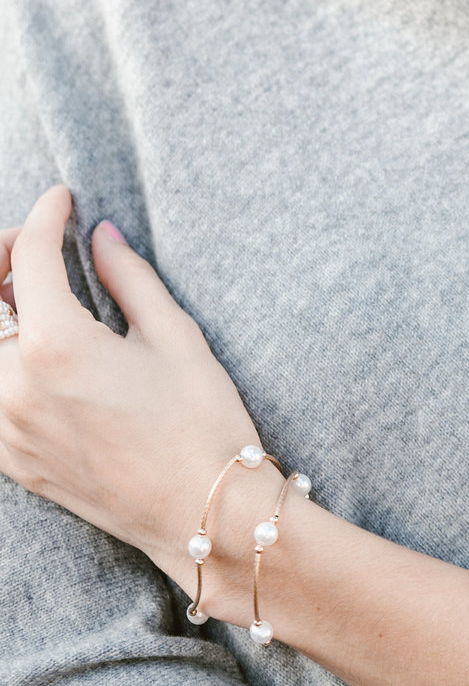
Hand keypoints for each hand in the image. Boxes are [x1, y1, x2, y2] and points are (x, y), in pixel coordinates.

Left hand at [0, 186, 260, 577]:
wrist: (204, 514)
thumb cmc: (200, 421)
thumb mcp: (173, 334)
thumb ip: (128, 277)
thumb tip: (101, 235)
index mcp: (57, 347)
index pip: (32, 257)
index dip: (46, 215)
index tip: (64, 199)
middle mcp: (14, 389)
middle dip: (7, 256)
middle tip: (40, 242)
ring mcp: (5, 430)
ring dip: (1, 309)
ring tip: (36, 291)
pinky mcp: (11, 460)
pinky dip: (3, 358)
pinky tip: (35, 345)